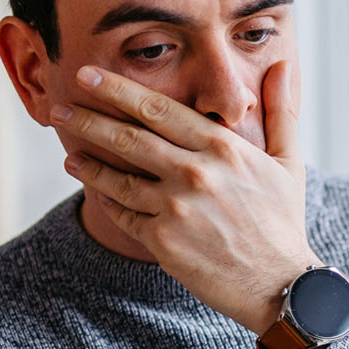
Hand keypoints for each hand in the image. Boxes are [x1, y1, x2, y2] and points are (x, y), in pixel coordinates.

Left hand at [52, 62, 317, 333]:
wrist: (280, 284)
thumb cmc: (282, 221)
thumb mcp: (288, 161)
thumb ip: (280, 110)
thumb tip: (282, 64)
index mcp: (223, 148)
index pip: (158, 109)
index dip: (118, 90)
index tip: (88, 76)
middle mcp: (196, 174)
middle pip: (129, 138)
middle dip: (88, 119)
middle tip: (59, 107)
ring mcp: (176, 209)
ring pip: (118, 179)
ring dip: (88, 163)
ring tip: (70, 153)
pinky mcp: (163, 242)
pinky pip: (124, 215)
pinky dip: (106, 201)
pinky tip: (94, 190)